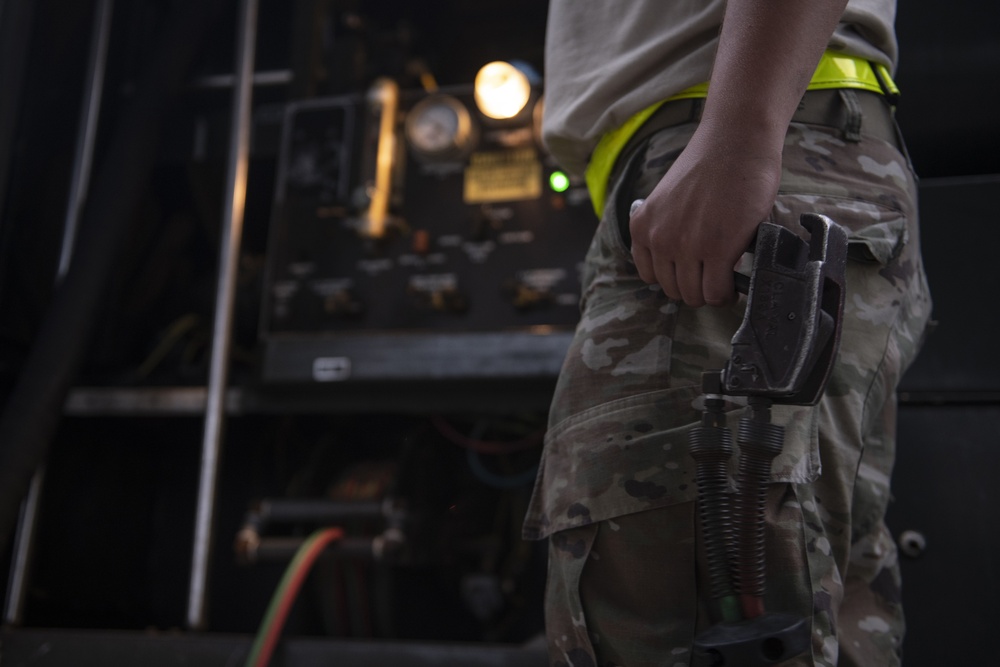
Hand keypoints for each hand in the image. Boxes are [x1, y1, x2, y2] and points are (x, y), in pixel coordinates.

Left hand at [628, 124, 782, 306]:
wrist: (735, 140)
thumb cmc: (708, 166)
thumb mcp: (667, 200)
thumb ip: (666, 228)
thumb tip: (678, 260)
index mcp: (642, 227)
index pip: (650, 276)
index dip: (675, 277)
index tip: (692, 272)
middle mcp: (658, 239)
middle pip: (673, 290)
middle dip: (695, 287)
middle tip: (715, 277)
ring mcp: (686, 246)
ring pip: (695, 295)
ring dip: (712, 293)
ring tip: (726, 280)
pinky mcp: (717, 250)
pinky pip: (717, 291)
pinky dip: (728, 293)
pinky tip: (736, 282)